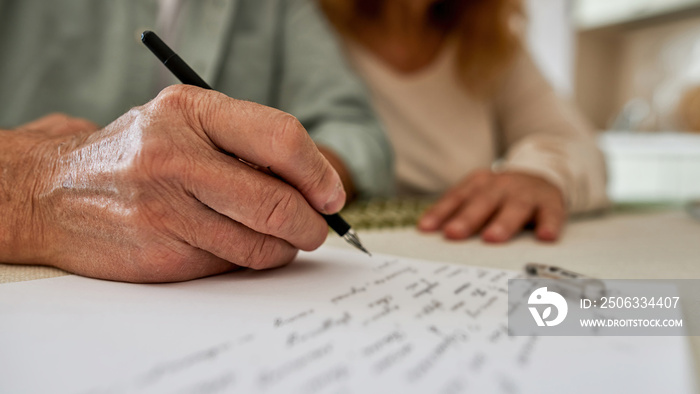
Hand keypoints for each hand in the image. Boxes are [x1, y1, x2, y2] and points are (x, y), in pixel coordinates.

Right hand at [0, 85, 345, 281]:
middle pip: (276, 201)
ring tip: (283, 239)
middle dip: (311, 224)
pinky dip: (249, 261)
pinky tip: (237, 247)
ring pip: (259, 244)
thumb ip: (244, 142)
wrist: (52, 194)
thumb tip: (314, 185)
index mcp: (191, 111)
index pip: (280, 139)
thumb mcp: (184, 122)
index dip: (318, 173)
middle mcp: (176, 157)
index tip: (331, 195)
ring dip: (285, 247)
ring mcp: (166, 209)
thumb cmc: (135, 155)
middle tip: (317, 228)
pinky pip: (230, 265)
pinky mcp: (161, 254)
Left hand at [417, 169, 565, 241]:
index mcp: (479, 184)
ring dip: (503, 223)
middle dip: (466, 219)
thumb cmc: (503, 195)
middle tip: (452, 234)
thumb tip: (428, 234)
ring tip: (491, 238)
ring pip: (514, 207)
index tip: (425, 229)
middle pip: (482, 202)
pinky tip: (545, 237)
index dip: (440, 212)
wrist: (544, 176)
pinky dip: (549, 224)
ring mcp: (526, 193)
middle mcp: (501, 185)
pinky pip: (551, 214)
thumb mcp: (480, 196)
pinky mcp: (551, 203)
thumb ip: (459, 212)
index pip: (456, 198)